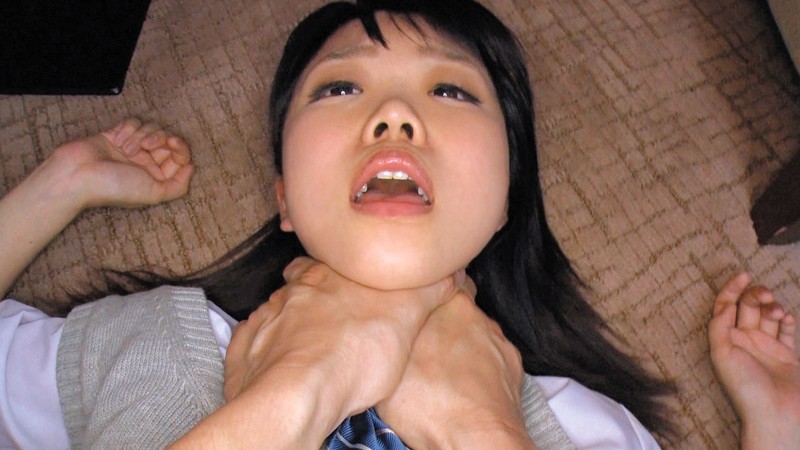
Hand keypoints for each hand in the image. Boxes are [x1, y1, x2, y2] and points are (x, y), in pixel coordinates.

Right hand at [48, 118, 192, 208]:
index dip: (181, 147)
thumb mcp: (154, 194)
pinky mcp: (117, 135)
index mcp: (156, 177)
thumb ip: (178, 186)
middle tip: (147, 145)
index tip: (172, 144)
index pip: (180, 157)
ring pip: (152, 128)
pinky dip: (128, 129)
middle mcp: (146, 163)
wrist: (78, 174)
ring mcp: (132, 148)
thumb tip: (191, 168)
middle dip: (160, 138)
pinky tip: (118, 140)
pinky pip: (133, 122)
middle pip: (167, 140)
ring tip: (126, 149)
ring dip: (141, 135)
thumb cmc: (115, 186)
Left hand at [223, 257, 463, 445]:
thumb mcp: (407, 317)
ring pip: (278, 313)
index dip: (344, 272)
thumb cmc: (354, 355)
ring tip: (311, 349)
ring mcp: (263, 320)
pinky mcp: (244, 351)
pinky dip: (267, 350)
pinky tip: (283, 365)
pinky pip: (254, 343)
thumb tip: (446, 271)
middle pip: (300, 283)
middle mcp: (290, 291)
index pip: (334, 260)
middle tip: (333, 320)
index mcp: (328, 276)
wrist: (298, 396)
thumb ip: (426, 290)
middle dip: (313, 296)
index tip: (354, 285)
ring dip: (291, 324)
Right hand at [376, 284, 534, 449]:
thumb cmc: (430, 402)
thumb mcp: (390, 365)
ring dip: (462, 349)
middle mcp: (481, 318)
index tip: (416, 305)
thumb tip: (389, 324)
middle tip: (423, 343)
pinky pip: (492, 363)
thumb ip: (395, 334)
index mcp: (453, 305)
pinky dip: (480, 372)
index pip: (442, 281)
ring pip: (476, 338)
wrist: (478, 441)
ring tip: (442, 373)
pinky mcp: (513, 372)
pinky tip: (463, 389)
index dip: (428, 292)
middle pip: (458, 311)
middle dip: (443, 323)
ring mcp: (501, 345)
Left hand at [708, 273, 799, 448]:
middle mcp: (745, 340)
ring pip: (768, 315)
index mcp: (727, 338)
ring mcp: (766, 347)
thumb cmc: (745, 387)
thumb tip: (725, 303)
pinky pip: (787, 332)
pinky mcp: (786, 355)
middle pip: (748, 306)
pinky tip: (787, 318)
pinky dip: (788, 321)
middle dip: (756, 295)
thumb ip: (719, 325)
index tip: (743, 275)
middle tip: (765, 295)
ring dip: (773, 306)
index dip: (732, 289)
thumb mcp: (721, 354)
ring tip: (777, 311)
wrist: (774, 414)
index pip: (726, 306)